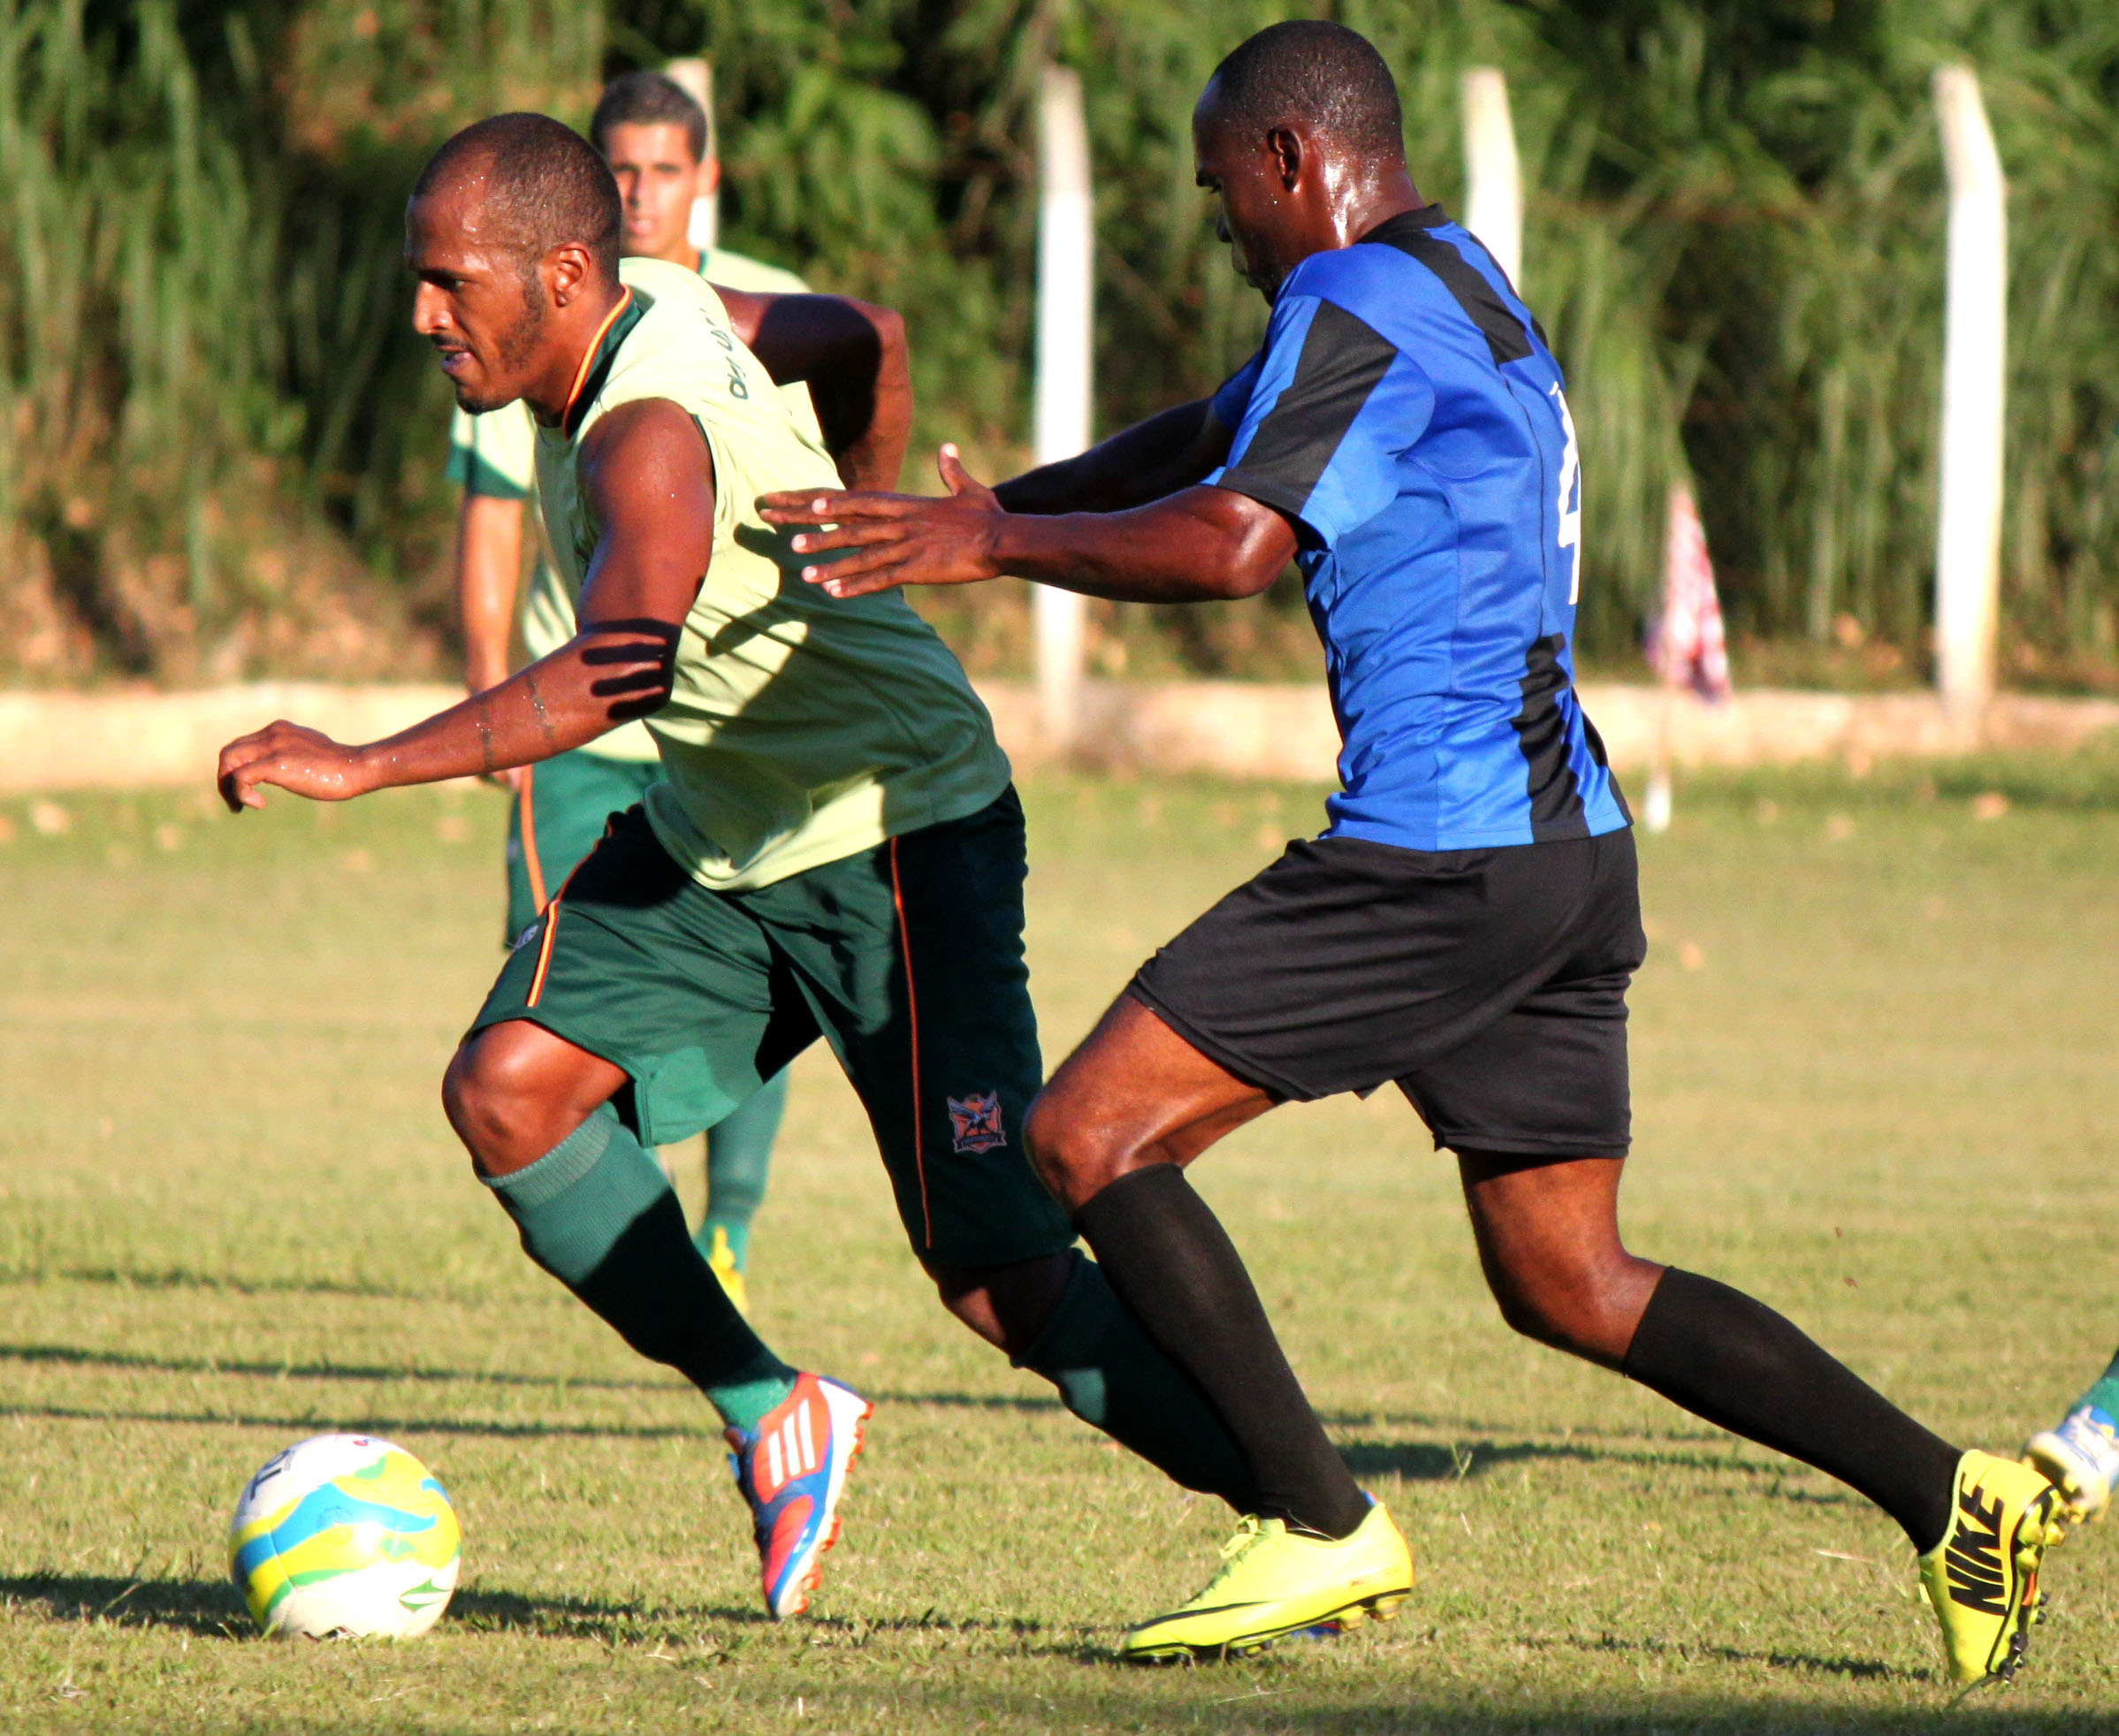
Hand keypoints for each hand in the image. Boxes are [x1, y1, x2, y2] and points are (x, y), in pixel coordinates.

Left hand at [216, 720, 373, 812]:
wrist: (357, 768)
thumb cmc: (341, 768)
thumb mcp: (310, 754)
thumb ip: (294, 755)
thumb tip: (291, 769)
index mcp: (280, 729)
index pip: (241, 745)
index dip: (236, 769)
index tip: (247, 792)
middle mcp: (272, 733)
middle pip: (229, 752)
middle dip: (225, 779)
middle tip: (235, 803)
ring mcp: (273, 747)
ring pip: (228, 761)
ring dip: (226, 786)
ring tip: (238, 806)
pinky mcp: (276, 764)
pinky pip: (240, 777)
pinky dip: (240, 793)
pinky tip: (258, 804)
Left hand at [757, 445, 1005, 598]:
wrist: (1004, 539)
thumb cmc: (989, 516)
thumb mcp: (969, 490)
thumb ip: (952, 470)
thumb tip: (948, 448)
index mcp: (908, 505)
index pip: (861, 501)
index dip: (832, 503)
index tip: (806, 503)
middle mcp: (901, 523)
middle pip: (850, 526)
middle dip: (816, 531)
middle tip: (785, 536)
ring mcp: (908, 546)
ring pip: (860, 555)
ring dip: (831, 564)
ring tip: (802, 573)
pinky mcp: (918, 569)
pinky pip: (881, 579)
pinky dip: (857, 586)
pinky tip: (835, 594)